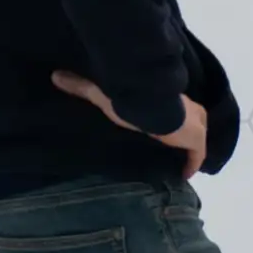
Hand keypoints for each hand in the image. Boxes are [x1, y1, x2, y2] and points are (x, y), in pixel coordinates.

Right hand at [52, 71, 207, 177]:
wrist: (152, 102)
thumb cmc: (132, 97)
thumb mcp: (105, 93)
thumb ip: (83, 86)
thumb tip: (56, 76)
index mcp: (173, 97)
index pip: (178, 111)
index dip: (174, 122)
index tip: (165, 131)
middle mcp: (190, 110)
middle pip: (193, 126)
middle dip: (184, 137)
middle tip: (171, 150)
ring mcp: (197, 126)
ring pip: (196, 142)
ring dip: (187, 152)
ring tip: (175, 164)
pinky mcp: (197, 140)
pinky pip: (196, 157)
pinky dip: (190, 166)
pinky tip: (183, 176)